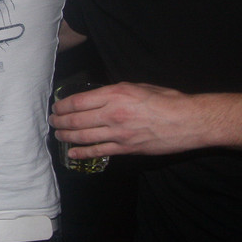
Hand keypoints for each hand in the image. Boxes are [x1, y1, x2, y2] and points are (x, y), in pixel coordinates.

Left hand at [49, 82, 207, 157]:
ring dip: (67, 136)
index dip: (63, 106)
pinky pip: (98, 152)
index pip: (78, 101)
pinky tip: (72, 153)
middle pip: (76, 119)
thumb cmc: (166, 100)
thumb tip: (98, 97)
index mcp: (114, 94)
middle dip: (60, 121)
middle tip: (53, 122)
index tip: (56, 107)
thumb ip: (115, 92)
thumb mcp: (137, 87)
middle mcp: (112, 113)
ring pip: (83, 136)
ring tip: (58, 135)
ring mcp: (118, 133)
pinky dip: (82, 153)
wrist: (188, 121)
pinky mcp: (125, 148)